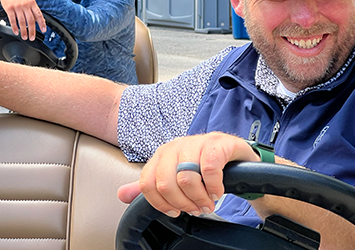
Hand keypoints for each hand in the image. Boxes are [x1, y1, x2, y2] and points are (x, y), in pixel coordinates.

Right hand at [0, 0, 46, 40]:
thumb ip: (34, 10)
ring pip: (22, 22)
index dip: (42, 23)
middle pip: (30, 20)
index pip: (39, 14)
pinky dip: (14, 27)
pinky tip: (16, 32)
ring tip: (24, 37)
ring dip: (24, 31)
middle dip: (32, 31)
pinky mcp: (9, 9)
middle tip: (32, 38)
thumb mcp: (29, 0)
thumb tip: (40, 21)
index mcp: (32, 3)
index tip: (43, 30)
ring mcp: (17, 7)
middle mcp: (25, 5)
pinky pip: (12, 20)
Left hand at [117, 132, 258, 217]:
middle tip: (195, 208)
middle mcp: (175, 147)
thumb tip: (122, 195)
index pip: (147, 184)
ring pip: (186, 178)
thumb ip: (150, 186)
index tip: (175, 211)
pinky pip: (209, 169)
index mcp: (161, 155)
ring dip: (200, 197)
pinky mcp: (215, 144)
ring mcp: (195, 142)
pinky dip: (214, 186)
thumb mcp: (174, 175)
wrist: (232, 153)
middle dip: (183, 203)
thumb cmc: (202, 164)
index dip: (161, 204)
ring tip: (208, 201)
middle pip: (165, 184)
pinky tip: (217, 190)